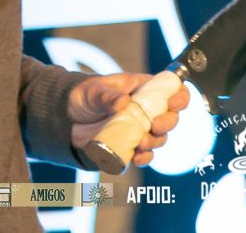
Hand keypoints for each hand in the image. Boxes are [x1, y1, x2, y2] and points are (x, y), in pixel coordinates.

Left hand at [68, 72, 189, 166]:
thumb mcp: (93, 91)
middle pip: (170, 116)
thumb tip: (123, 102)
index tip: (175, 103)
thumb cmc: (83, 97)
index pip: (168, 89)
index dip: (178, 95)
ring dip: (155, 141)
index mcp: (139, 88)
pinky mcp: (130, 145)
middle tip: (155, 126)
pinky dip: (145, 157)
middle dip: (168, 122)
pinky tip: (137, 157)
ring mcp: (138, 128)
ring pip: (159, 137)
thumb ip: (106, 95)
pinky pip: (145, 155)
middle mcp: (144, 109)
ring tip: (141, 142)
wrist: (67, 120)